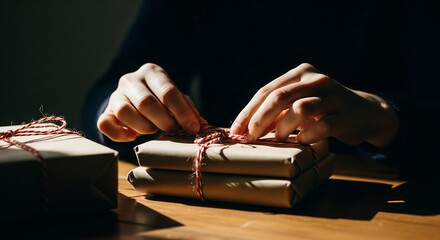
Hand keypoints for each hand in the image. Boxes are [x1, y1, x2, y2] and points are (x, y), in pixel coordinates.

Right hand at [97, 63, 206, 141]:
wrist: (135, 99)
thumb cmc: (161, 100)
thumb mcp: (177, 99)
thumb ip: (188, 110)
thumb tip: (201, 125)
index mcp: (152, 72)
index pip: (168, 92)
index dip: (182, 113)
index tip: (193, 128)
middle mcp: (131, 79)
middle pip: (146, 103)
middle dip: (164, 121)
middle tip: (172, 130)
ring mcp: (115, 95)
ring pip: (125, 112)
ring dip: (143, 127)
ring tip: (153, 129)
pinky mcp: (105, 111)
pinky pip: (105, 124)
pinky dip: (120, 134)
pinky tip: (133, 136)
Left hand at [230, 63, 398, 146]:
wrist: (365, 112)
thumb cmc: (323, 109)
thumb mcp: (299, 102)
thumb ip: (276, 110)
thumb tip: (245, 128)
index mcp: (300, 73)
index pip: (266, 91)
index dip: (248, 112)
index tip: (235, 131)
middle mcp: (316, 80)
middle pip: (279, 97)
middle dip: (259, 120)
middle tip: (251, 138)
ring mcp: (332, 96)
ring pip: (299, 109)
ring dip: (283, 128)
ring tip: (278, 139)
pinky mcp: (345, 115)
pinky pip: (321, 126)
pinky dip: (307, 136)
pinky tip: (302, 142)